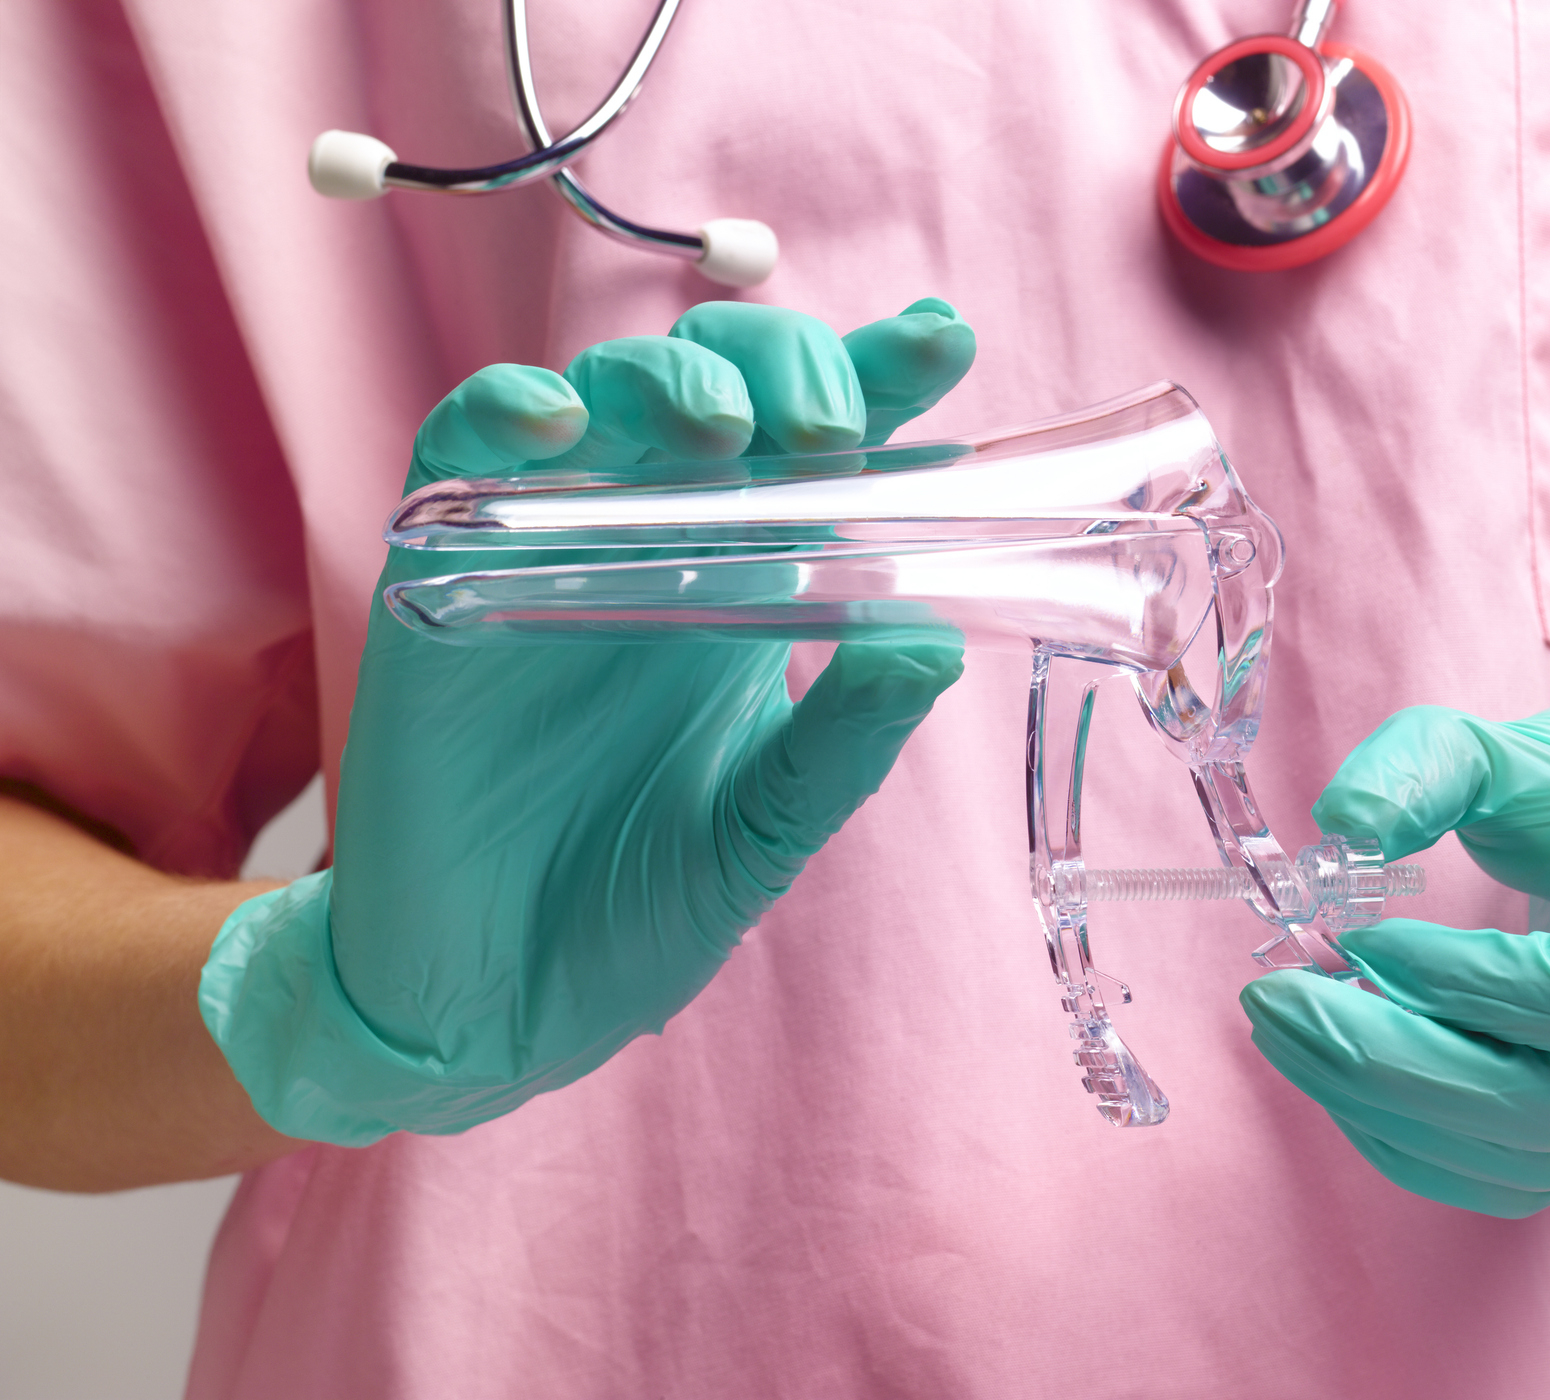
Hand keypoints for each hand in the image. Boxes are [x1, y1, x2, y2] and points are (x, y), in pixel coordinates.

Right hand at [200, 299, 975, 1144]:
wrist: (490, 1010)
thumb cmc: (632, 913)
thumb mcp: (765, 832)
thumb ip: (844, 742)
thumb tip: (933, 642)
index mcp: (751, 590)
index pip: (822, 452)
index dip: (878, 379)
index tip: (942, 336)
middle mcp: (655, 550)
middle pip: (721, 386)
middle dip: (784, 367)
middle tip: (827, 430)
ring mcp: (545, 553)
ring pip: (601, 397)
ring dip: (666, 382)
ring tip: (721, 427)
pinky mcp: (439, 585)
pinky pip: (455, 461)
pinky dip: (498, 418)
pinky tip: (553, 422)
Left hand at [1239, 669, 1549, 1216]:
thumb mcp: (1540, 746)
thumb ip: (1434, 765)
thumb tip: (1338, 823)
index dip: (1465, 983)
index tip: (1363, 937)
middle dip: (1392, 1064)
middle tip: (1275, 1002)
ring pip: (1534, 1161)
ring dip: (1389, 1108)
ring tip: (1294, 1033)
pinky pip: (1526, 1174)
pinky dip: (1421, 1139)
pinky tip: (1347, 1077)